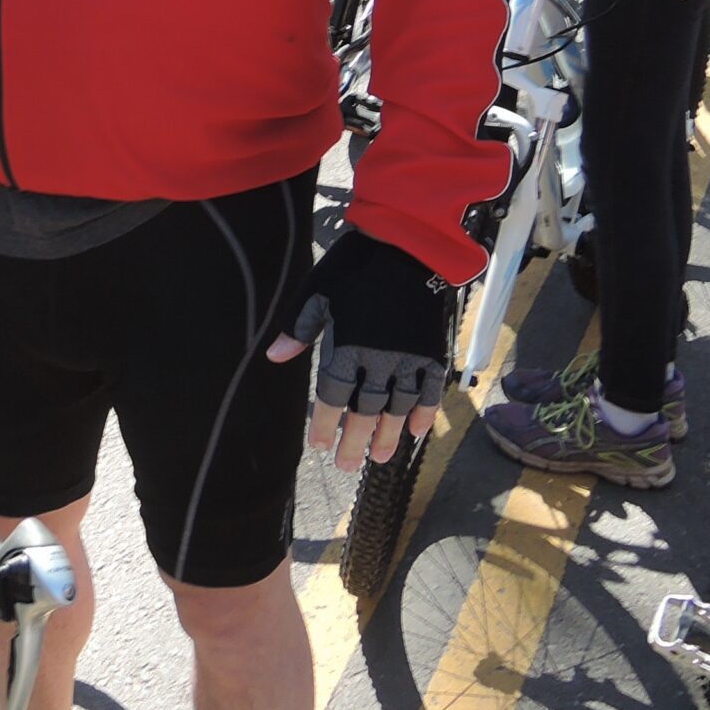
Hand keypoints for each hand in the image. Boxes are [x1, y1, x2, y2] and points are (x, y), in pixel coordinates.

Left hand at [272, 229, 453, 472]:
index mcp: (348, 343)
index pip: (332, 395)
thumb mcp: (318, 290)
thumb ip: (299, 327)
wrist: (408, 244)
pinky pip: (430, 391)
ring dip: (388, 435)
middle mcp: (380, 357)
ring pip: (398, 407)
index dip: (324, 423)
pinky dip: (424, 413)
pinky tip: (416, 432)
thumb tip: (275, 358)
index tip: (317, 445)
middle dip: (354, 441)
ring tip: (379, 458)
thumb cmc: (355, 266)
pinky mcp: (434, 351)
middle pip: (365, 410)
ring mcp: (410, 356)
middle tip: (346, 465)